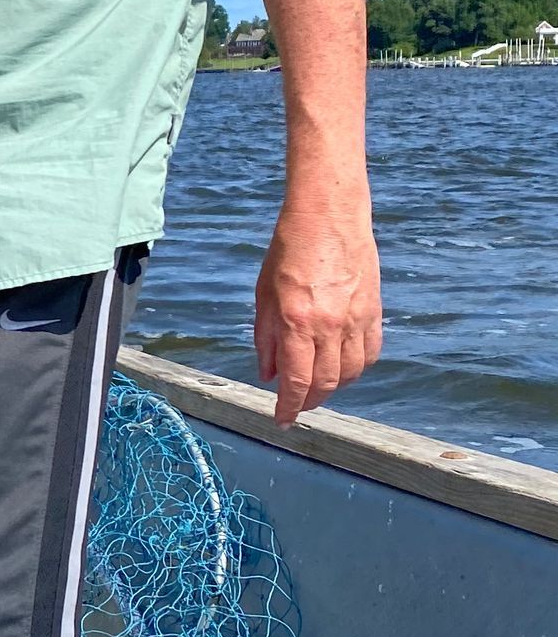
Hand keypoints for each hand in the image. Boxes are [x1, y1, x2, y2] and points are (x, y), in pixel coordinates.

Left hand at [254, 200, 382, 423]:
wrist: (329, 216)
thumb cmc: (289, 250)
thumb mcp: (263, 294)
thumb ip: (265, 337)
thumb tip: (268, 374)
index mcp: (297, 322)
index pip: (296, 381)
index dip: (288, 407)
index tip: (282, 420)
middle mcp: (329, 326)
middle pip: (326, 384)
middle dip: (309, 402)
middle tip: (297, 406)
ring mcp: (356, 320)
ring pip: (351, 374)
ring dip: (334, 389)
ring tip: (318, 388)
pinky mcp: (373, 311)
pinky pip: (370, 353)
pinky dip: (357, 369)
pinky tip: (343, 369)